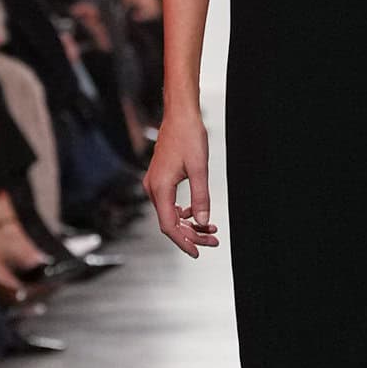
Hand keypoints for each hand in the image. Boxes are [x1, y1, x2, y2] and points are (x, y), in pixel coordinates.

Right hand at [146, 102, 218, 257]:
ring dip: (190, 224)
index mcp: (160, 188)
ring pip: (171, 214)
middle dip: (191, 235)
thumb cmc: (188, 136)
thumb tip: (204, 222)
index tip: (197, 252)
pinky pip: (170, 203)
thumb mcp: (199, 169)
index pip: (169, 226)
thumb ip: (201, 198)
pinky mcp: (160, 179)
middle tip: (213, 240)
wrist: (180, 115)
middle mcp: (153, 188)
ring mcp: (155, 184)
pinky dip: (184, 212)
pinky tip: (198, 214)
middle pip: (170, 223)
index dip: (183, 242)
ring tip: (211, 230)